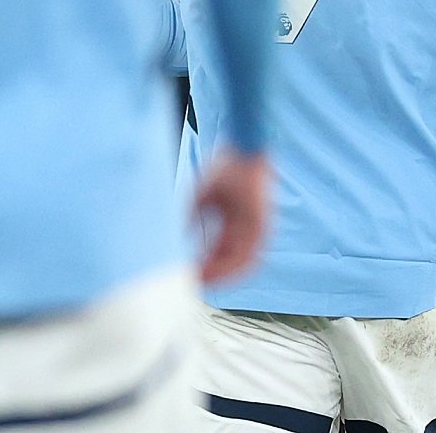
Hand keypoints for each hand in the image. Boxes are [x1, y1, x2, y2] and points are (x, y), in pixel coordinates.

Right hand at [195, 149, 270, 283]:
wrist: (244, 149)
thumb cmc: (225, 167)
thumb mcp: (201, 196)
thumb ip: (189, 217)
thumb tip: (172, 239)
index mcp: (234, 225)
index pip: (219, 254)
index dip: (204, 267)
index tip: (188, 275)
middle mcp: (246, 230)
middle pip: (230, 262)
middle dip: (211, 276)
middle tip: (192, 285)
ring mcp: (257, 229)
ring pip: (241, 264)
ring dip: (220, 275)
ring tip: (201, 282)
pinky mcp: (263, 225)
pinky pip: (250, 254)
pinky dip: (232, 266)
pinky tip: (216, 271)